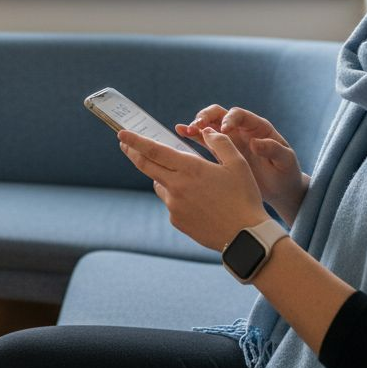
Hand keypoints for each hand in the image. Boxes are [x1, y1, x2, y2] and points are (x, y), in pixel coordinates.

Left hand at [119, 128, 268, 251]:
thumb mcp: (238, 164)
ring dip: (164, 177)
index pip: (154, 151)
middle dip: (132, 153)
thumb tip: (206, 130)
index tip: (121, 134)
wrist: (244, 237)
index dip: (135, 141)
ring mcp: (174, 206)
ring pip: (160, 185)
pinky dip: (178, 197)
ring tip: (189, 180)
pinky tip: (199, 202)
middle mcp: (176, 187)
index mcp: (190, 169)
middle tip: (125, 144)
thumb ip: (219, 143)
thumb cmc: (244, 198)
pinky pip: (171, 203)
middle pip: (146, 166)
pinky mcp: (176, 220)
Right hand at [176, 106, 307, 222]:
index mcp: (257, 127)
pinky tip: (181, 132)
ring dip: (197, 125)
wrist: (281, 189)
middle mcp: (241, 130)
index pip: (239, 115)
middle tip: (197, 126)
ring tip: (186, 130)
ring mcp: (230, 140)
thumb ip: (272, 149)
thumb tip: (255, 142)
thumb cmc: (286, 173)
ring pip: (209, 125)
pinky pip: (204, 139)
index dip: (230, 119)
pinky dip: (193, 135)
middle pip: (220, 114)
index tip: (224, 130)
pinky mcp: (221, 152)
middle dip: (207, 117)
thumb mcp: (285, 161)